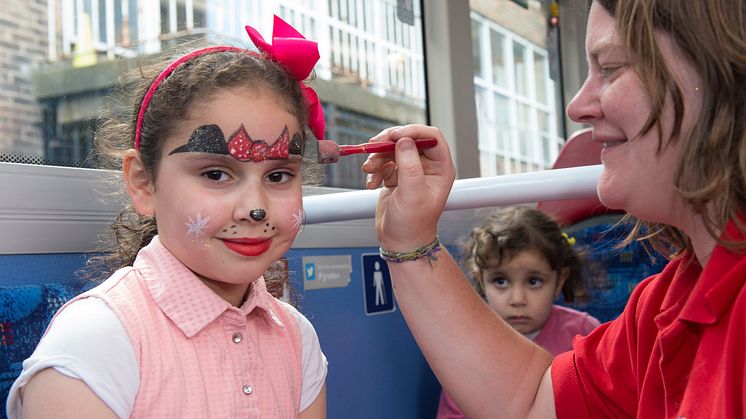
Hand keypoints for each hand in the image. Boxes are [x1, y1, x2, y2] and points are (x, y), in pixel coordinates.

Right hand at [362, 124, 455, 251]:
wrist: (400, 242)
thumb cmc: (413, 224)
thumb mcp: (412, 194)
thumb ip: (409, 165)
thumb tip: (404, 141)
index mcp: (441, 168)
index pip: (431, 137)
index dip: (412, 132)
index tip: (394, 136)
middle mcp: (427, 166)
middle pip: (408, 139)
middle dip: (388, 143)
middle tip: (373, 147)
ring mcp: (410, 170)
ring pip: (392, 149)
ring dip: (377, 157)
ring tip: (370, 171)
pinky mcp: (396, 175)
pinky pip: (383, 161)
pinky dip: (374, 169)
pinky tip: (371, 184)